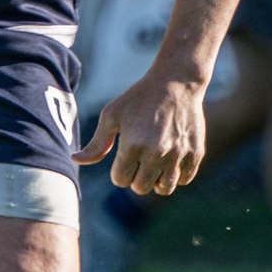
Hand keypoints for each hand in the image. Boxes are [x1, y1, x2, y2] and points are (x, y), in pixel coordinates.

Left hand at [72, 68, 206, 196]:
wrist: (176, 83)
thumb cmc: (139, 97)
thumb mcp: (112, 115)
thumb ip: (96, 143)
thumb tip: (76, 160)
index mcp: (133, 145)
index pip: (121, 179)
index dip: (119, 170)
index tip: (124, 156)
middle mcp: (156, 153)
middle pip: (141, 187)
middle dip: (136, 177)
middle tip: (139, 159)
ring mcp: (178, 155)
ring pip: (164, 188)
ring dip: (156, 180)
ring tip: (155, 163)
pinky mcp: (195, 153)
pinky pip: (184, 180)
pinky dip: (177, 174)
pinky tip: (171, 159)